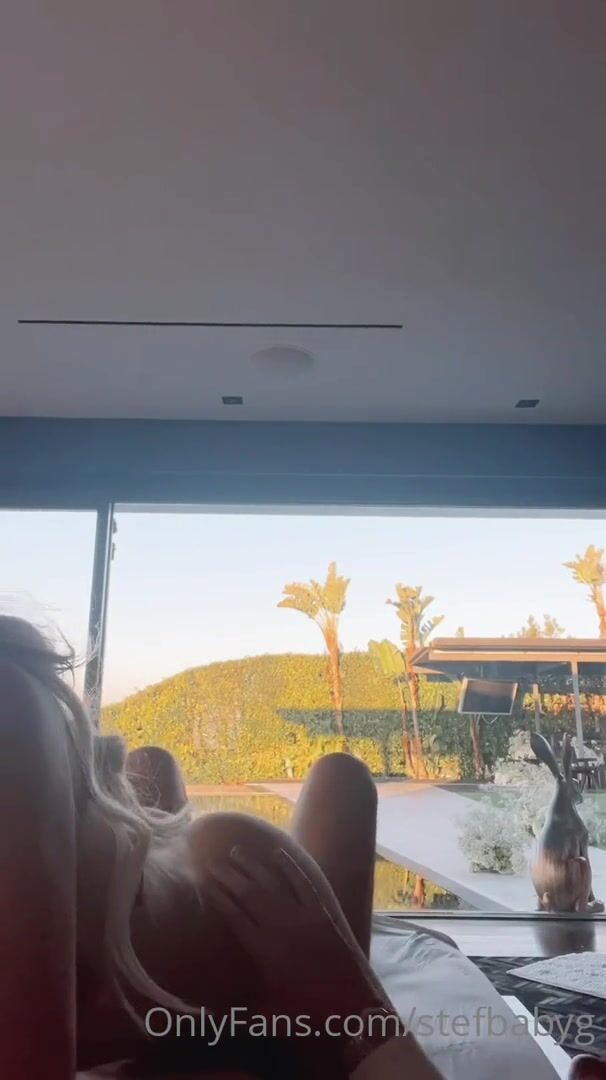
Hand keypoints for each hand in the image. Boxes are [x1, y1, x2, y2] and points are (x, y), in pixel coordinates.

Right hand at [205, 845, 388, 1024]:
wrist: (350, 1005)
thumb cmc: (307, 1012)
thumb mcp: (269, 1013)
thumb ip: (240, 1011)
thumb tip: (208, 1014)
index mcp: (262, 950)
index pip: (233, 916)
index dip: (218, 897)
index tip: (204, 883)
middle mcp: (278, 927)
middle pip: (248, 894)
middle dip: (228, 876)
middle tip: (213, 862)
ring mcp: (301, 916)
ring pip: (271, 884)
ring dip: (252, 866)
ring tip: (237, 851)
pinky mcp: (321, 912)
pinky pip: (302, 884)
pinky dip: (290, 867)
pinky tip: (278, 853)